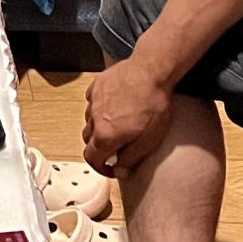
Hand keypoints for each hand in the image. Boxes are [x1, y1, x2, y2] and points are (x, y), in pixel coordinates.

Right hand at [82, 54, 175, 178]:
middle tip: (118, 146)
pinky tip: (115, 106)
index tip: (112, 168)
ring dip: (100, 127)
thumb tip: (119, 170)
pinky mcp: (97, 85)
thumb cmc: (153, 105)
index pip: (91, 158)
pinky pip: (92, 102)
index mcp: (105, 135)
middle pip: (89, 140)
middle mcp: (94, 118)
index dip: (101, 168)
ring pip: (90, 120)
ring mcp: (94, 99)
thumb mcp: (148, 141)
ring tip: (118, 124)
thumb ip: (130, 159)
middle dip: (101, 147)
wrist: (151, 71)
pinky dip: (99, 109)